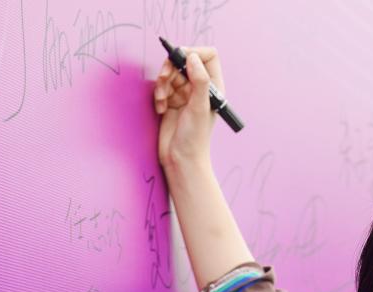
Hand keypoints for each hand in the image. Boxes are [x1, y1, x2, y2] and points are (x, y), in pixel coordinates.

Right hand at [152, 45, 224, 170]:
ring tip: (162, 100)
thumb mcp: (200, 107)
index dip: (193, 52)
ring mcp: (185, 94)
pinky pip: (162, 87)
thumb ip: (199, 80)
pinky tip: (161, 109)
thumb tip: (192, 57)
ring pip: (170, 73)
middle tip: (164, 78)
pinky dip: (159, 95)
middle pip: (184, 61)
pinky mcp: (171, 101)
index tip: (180, 58)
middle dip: (171, 68)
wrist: (181, 159)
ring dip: (162, 84)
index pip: (207, 56)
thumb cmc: (195, 137)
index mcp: (213, 86)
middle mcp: (199, 87)